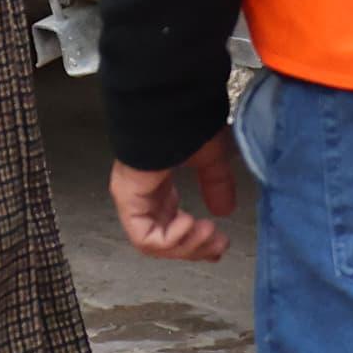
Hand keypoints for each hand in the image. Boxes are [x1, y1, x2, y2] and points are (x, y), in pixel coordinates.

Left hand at [112, 133, 243, 263]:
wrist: (170, 103)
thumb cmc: (187, 123)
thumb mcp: (209, 159)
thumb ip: (216, 185)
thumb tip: (225, 210)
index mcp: (157, 185)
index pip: (171, 225)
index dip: (195, 241)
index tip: (219, 246)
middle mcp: (143, 195)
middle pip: (165, 240)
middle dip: (195, 249)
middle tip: (219, 246)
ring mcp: (133, 199)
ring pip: (155, 244)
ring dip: (186, 246)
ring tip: (208, 233)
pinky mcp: (128, 200)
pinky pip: (145, 237)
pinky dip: (171, 240)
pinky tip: (190, 224)